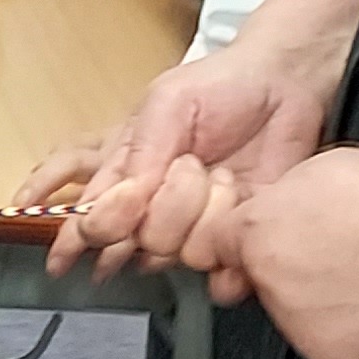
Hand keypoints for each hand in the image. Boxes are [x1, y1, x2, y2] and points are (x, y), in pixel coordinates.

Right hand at [41, 18, 344, 278]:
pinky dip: (230, 257)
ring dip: (204, 214)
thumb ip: (140, 150)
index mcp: (129, 175)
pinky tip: (238, 212)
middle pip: (137, 241)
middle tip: (189, 166)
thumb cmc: (218, 86)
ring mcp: (195, 224)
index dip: (76, 237)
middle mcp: (156, 207)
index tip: (83, 239)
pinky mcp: (235, 236)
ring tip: (222, 176)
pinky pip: (222, 272)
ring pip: (178, 254)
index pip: (89, 219)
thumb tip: (117, 200)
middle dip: (165, 208)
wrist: (283, 86)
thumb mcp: (168, 103)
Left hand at [231, 146, 358, 358]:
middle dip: (290, 267)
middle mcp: (272, 288)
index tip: (274, 235)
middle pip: (265, 280)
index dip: (255, 234)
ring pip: (298, 316)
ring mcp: (303, 332)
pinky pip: (337, 343)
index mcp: (261, 235)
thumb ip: (285, 194)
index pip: (223, 242)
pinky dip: (354, 329)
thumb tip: (279, 207)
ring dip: (320, 301)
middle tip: (338, 249)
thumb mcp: (327, 166)